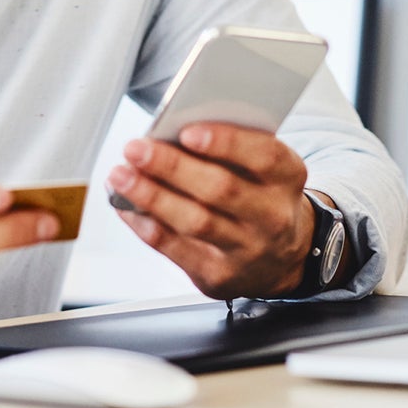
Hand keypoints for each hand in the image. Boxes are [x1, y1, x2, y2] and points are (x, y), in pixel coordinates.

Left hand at [105, 123, 313, 299]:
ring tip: (120, 176)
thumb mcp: (263, 169)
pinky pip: (175, 248)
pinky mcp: (219, 275)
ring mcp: (246, 250)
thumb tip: (171, 132)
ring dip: (151, 196)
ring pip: (195, 221)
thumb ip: (231, 149)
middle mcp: (272, 216)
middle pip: (221, 189)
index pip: (264, 156)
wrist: (282, 257)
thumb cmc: (261, 197)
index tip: (187, 131)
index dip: (226, 143)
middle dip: (172, 167)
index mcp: (287, 177)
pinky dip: (144, 224)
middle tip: (136, 148)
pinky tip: (125, 205)